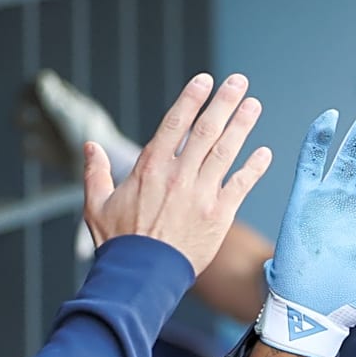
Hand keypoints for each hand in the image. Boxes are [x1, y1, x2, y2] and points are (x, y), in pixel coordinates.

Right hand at [82, 74, 269, 274]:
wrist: (143, 276)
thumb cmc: (119, 244)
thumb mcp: (96, 205)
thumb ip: (96, 174)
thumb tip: (90, 147)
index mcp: (150, 168)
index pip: (174, 123)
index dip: (191, 99)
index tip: (205, 80)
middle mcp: (179, 175)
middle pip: (206, 130)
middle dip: (224, 102)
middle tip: (239, 81)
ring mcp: (202, 193)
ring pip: (226, 151)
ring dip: (242, 125)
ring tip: (254, 105)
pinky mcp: (219, 214)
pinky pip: (241, 185)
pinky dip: (254, 168)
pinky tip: (265, 152)